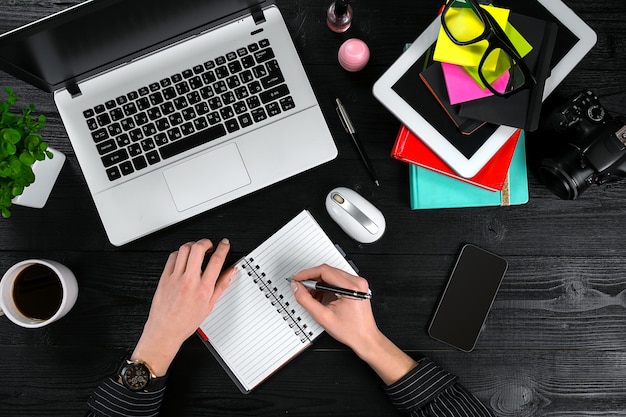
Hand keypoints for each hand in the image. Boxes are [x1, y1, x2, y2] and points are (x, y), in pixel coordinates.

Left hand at [131, 238, 234, 375]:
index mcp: (203, 289)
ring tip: (197, 250)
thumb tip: (231, 272)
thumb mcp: (209, 305)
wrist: (165, 330)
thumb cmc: (186, 322)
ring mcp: (175, 278)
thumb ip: (221, 285)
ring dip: (193, 245)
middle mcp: (189, 281)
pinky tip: (184, 258)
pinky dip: (180, 253)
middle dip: (206, 242)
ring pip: (184, 250)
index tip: (224, 244)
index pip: (216, 261)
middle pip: (198, 249)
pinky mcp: (164, 278)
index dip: (223, 248)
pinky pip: (172, 257)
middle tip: (209, 245)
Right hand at [290, 264, 416, 384]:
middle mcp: (356, 282)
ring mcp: (357, 283)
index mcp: (351, 287)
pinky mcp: (355, 287)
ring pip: (331, 275)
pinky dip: (325, 286)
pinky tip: (320, 296)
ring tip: (310, 295)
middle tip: (300, 287)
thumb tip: (296, 288)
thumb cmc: (351, 331)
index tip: (297, 278)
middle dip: (311, 279)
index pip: (324, 271)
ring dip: (318, 283)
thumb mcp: (323, 317)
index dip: (307, 273)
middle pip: (327, 271)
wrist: (365, 338)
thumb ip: (306, 300)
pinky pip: (336, 280)